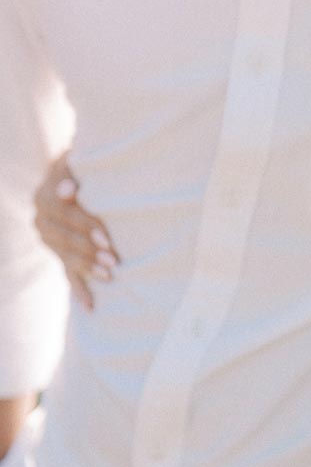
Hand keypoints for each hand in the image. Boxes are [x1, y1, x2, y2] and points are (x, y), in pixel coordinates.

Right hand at [33, 156, 118, 310]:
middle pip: (65, 239)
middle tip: (113, 260)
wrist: (75, 173)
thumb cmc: (84, 162)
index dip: (85, 225)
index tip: (105, 236)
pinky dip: (80, 290)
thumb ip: (71, 171)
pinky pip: (68, 273)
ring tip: (110, 275)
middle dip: (89, 251)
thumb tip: (69, 191)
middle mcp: (41, 219)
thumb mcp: (76, 159)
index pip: (63, 214)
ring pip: (66, 257)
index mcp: (43, 196)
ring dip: (88, 268)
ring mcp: (48, 239)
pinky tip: (90, 307)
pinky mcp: (58, 253)